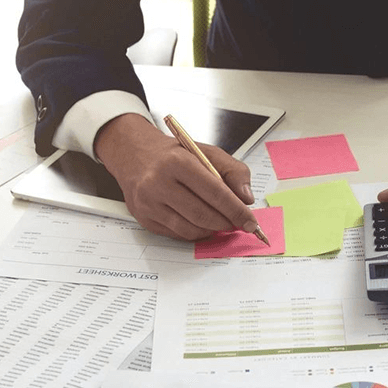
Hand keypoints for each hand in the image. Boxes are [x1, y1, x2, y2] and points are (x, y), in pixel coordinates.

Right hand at [94, 113, 258, 239]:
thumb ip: (234, 171)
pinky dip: (196, 233)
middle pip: (203, 215)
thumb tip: (246, 198)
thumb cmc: (174, 155)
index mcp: (177, 161)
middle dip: (226, 223)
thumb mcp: (207, 152)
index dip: (237, 211)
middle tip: (239, 224)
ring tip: (221, 222)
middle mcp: (158, 182)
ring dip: (212, 230)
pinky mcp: (144, 218)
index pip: (215, 193)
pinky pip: (178, 234)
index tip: (251, 222)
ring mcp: (149, 203)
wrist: (136, 155)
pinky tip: (202, 223)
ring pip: (190, 229)